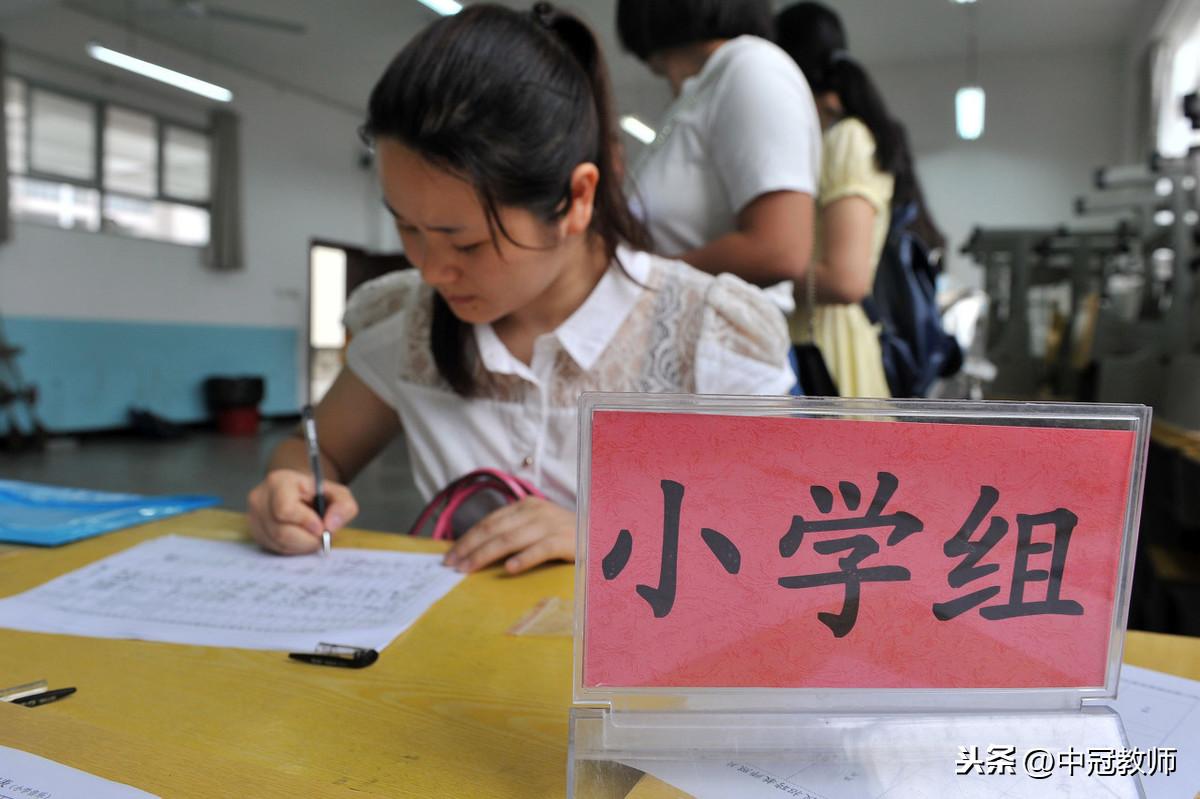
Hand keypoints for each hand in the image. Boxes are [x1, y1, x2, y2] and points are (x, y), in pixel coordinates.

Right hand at [247, 469, 358, 554]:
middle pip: (281, 531)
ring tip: (313, 535)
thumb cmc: (318, 494)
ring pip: (278, 542)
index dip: (305, 522)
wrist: (300, 494)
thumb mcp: (338, 494)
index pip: (285, 509)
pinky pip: (274, 548)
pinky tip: (301, 538)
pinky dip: (292, 548)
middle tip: (321, 536)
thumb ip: (343, 507)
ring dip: (301, 545)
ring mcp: (254, 517)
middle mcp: (260, 498)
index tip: (321, 527)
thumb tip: (330, 526)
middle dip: (307, 539)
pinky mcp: (256, 532)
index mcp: (279, 482)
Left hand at [444, 497, 574, 574]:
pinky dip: (524, 558)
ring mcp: (551, 525)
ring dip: (485, 555)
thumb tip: (479, 551)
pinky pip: (540, 549)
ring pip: (510, 539)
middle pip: (494, 530)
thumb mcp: (539, 527)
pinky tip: (509, 569)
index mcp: (527, 506)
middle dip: (469, 548)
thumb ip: (515, 533)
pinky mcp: (566, 541)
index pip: (489, 521)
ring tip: (468, 568)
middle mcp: (536, 511)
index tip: (449, 555)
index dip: (467, 538)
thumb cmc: (568, 536)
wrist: (606, 534)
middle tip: (451, 565)